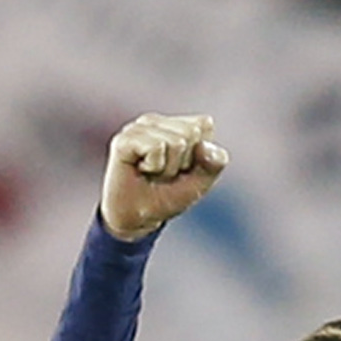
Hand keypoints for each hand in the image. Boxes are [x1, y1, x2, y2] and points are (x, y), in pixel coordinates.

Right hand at [100, 113, 228, 241]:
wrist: (137, 219)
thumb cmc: (167, 197)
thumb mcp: (201, 181)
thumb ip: (215, 162)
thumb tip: (203, 146)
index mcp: (176, 123)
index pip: (204, 125)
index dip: (199, 155)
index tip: (182, 168)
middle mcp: (157, 121)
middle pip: (191, 132)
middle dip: (183, 161)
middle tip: (165, 173)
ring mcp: (139, 127)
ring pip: (176, 141)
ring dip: (168, 168)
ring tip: (153, 174)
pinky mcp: (125, 139)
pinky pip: (156, 147)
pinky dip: (155, 166)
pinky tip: (141, 170)